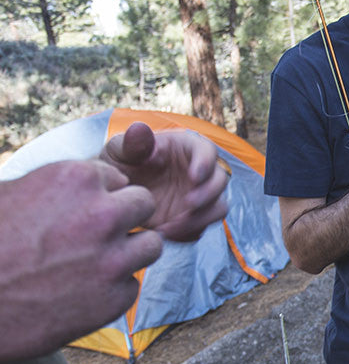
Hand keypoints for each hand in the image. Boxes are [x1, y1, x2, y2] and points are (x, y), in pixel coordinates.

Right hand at [0, 160, 162, 360]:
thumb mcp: (13, 195)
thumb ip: (59, 187)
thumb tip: (87, 184)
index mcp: (76, 179)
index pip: (118, 179)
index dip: (102, 197)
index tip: (81, 212)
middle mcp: (103, 215)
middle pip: (144, 205)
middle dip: (126, 218)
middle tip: (98, 235)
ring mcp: (113, 259)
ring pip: (151, 245)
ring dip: (128, 253)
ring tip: (93, 264)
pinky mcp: (116, 299)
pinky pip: (132, 285)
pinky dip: (112, 290)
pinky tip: (78, 294)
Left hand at [100, 122, 228, 241]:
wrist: (113, 193)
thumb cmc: (120, 163)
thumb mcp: (120, 150)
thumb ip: (132, 142)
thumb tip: (140, 129)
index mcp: (188, 148)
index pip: (208, 151)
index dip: (206, 163)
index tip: (194, 176)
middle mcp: (200, 172)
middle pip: (220, 182)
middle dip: (208, 195)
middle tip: (187, 204)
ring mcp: (199, 197)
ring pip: (217, 208)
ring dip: (201, 219)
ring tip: (171, 225)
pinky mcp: (192, 219)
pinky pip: (200, 229)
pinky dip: (187, 234)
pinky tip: (164, 234)